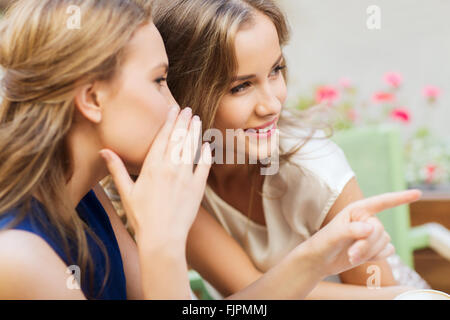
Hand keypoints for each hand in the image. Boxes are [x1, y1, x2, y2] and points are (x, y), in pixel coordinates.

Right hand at [99, 105, 211, 247]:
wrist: (162, 238)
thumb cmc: (141, 217)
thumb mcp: (126, 192)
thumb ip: (117, 169)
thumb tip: (104, 150)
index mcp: (152, 167)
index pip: (163, 138)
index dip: (169, 122)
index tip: (174, 110)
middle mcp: (170, 168)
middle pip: (179, 139)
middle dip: (184, 121)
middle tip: (188, 109)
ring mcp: (185, 177)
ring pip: (191, 148)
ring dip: (195, 132)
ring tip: (197, 120)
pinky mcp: (197, 187)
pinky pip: (204, 166)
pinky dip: (206, 155)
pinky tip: (207, 146)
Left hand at [306, 190, 420, 276]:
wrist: (319, 261)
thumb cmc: (323, 244)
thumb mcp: (333, 235)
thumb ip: (351, 230)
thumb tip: (372, 228)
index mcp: (357, 210)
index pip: (381, 202)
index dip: (400, 198)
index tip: (417, 193)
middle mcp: (366, 219)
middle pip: (381, 231)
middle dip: (367, 245)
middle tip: (351, 254)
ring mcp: (371, 234)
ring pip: (385, 242)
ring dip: (369, 253)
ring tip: (351, 256)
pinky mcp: (374, 247)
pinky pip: (387, 252)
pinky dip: (374, 258)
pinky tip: (360, 258)